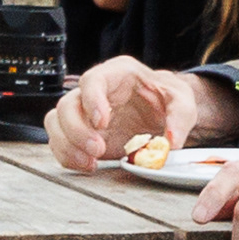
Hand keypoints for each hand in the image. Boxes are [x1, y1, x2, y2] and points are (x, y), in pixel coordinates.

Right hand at [48, 56, 226, 172]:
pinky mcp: (80, 132)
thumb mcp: (182, 101)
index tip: (101, 122)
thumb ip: (180, 118)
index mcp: (117, 73)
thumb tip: (171, 141)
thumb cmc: (166, 98)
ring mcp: (83, 111)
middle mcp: (94, 90)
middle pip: (67, 104)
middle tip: (98, 150)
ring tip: (91, 162)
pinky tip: (88, 165)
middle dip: (77, 130)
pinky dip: (68, 156)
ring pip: (56, 122)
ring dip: (68, 145)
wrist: (160, 111)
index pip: (93, 80)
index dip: (92, 101)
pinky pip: (59, 141)